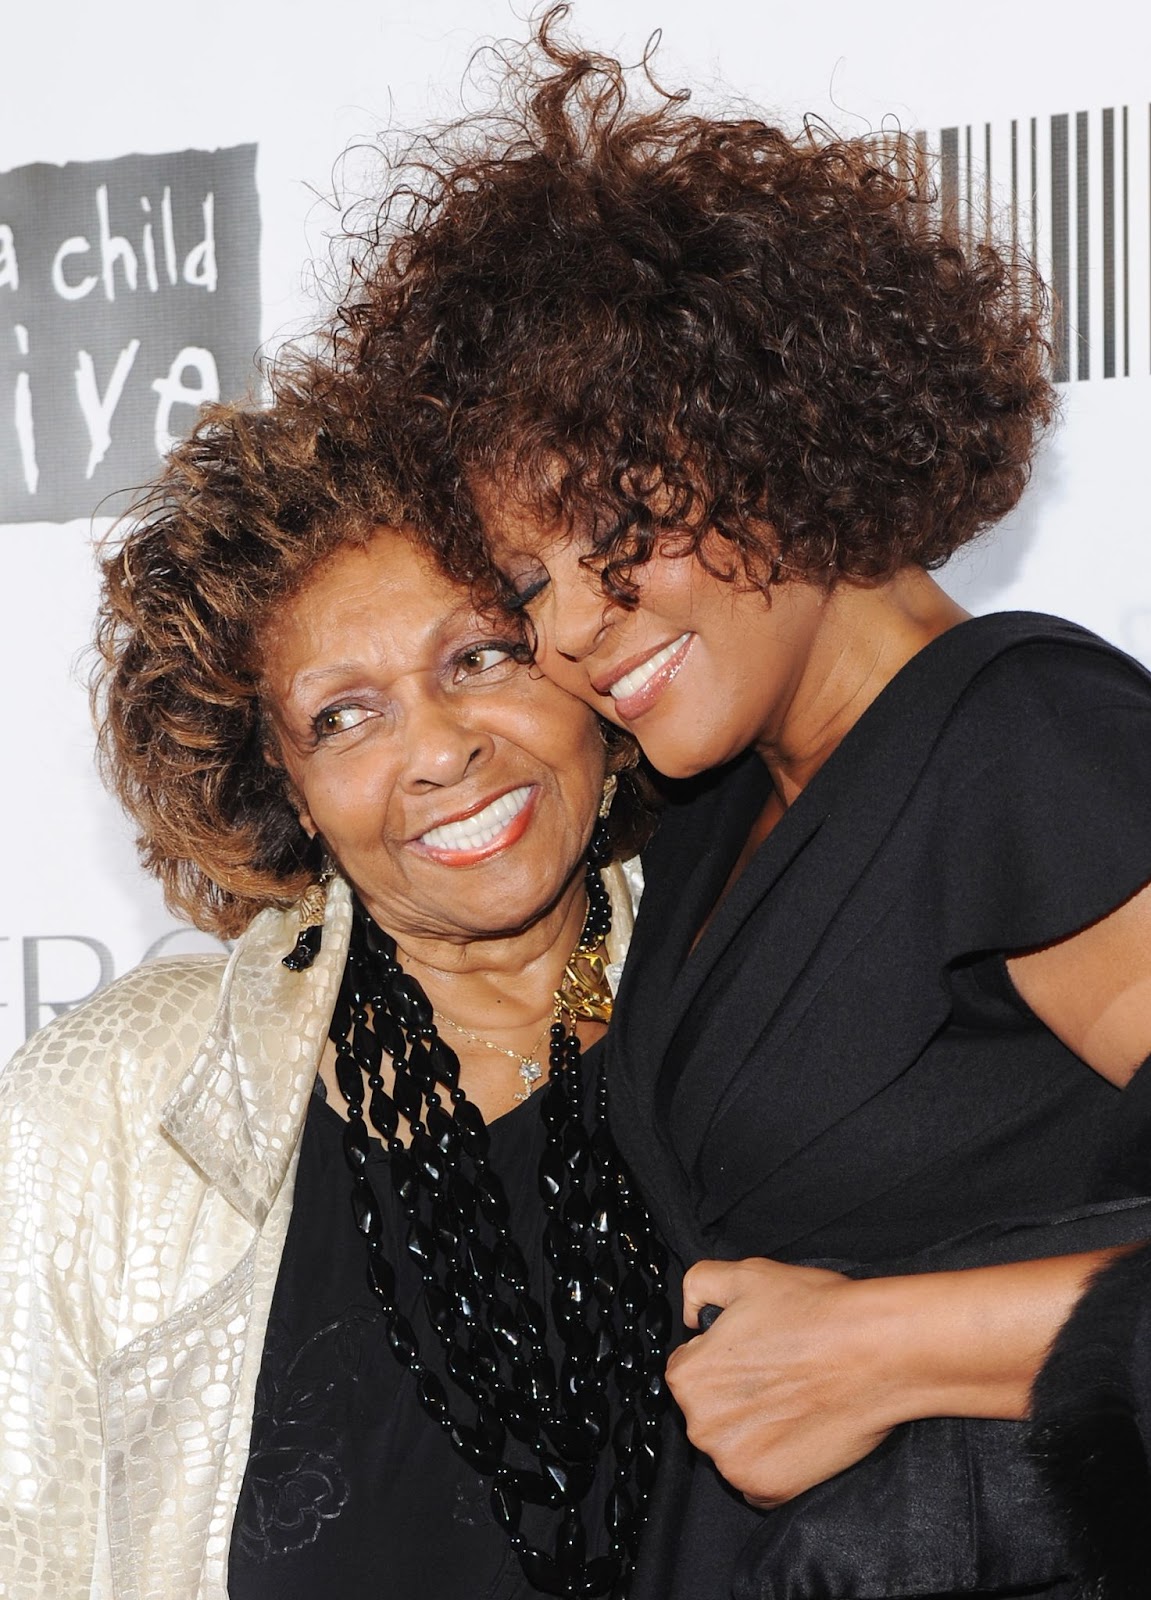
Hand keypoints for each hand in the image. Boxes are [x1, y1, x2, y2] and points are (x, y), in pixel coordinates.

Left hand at [666, 1256, 895, 1505]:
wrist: (877, 1351)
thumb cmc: (816, 1314)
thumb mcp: (745, 1274)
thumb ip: (699, 1285)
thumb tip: (691, 1313)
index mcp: (689, 1378)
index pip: (690, 1368)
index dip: (722, 1355)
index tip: (752, 1351)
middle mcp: (702, 1427)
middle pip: (708, 1411)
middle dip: (735, 1394)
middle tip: (776, 1372)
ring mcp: (735, 1463)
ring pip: (733, 1445)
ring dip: (755, 1429)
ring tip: (794, 1396)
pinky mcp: (770, 1490)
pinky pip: (758, 1479)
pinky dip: (777, 1460)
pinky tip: (801, 1428)